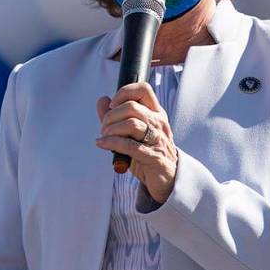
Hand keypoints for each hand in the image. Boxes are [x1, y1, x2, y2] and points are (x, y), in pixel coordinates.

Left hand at [95, 82, 178, 203]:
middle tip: (104, 128)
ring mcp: (158, 139)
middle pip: (131, 107)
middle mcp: (159, 123)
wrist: (167, 179)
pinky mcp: (153, 157)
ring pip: (131, 124)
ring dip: (111, 130)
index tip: (112, 105)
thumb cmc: (147, 153)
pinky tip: (102, 144)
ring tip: (105, 137)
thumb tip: (102, 100)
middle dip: (110, 116)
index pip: (143, 89)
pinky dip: (111, 143)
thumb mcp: (133, 132)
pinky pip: (129, 146)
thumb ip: (116, 115)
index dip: (124, 93)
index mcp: (156, 113)